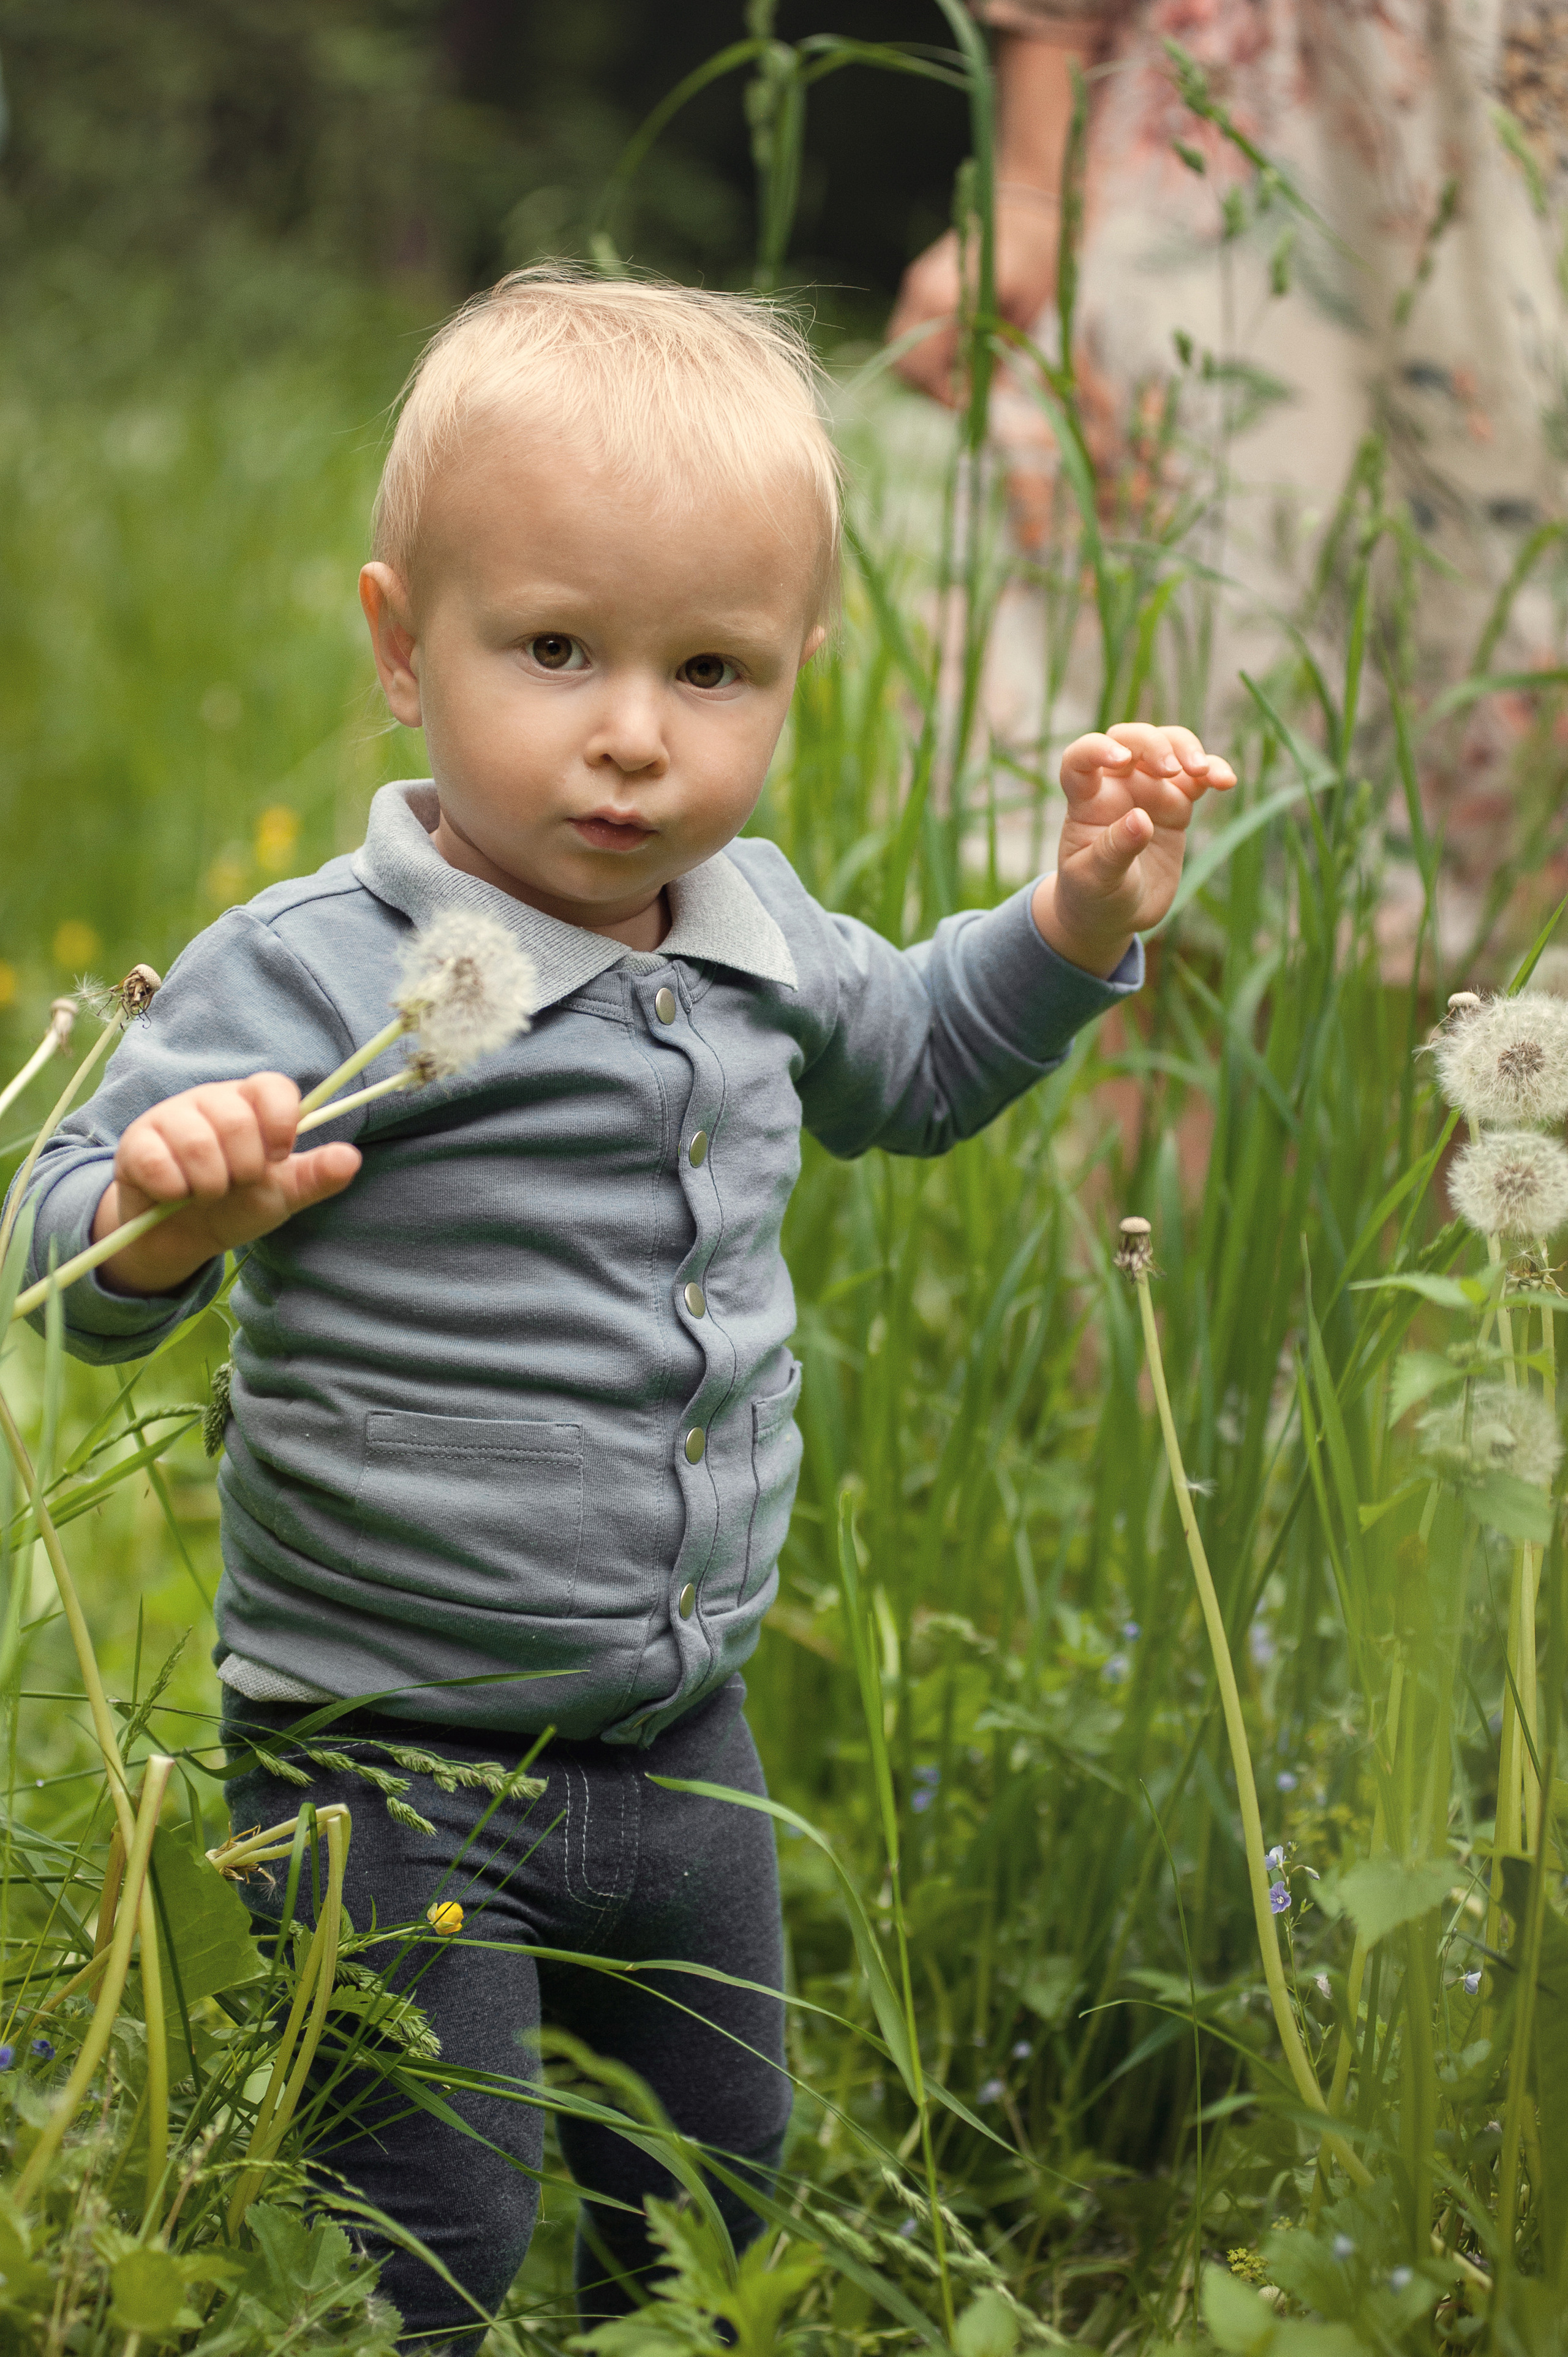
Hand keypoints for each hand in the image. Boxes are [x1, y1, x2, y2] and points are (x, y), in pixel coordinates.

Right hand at [91, 1075, 360, 1296]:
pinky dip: (174, 1189)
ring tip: (209, 1193)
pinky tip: (176, 1195)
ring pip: (196, 1140)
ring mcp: (170, 1117)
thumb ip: (316, 1176)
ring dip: (211, 1183)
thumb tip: (351, 1158)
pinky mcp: (136, 1143)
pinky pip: (158, 1162)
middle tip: (238, 1183)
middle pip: (235, 1118)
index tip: (279, 1157)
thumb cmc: (236, 1204)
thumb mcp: (282, 1194)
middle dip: (245, 1167)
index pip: (273, 1086)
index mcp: (250, 1104)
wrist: (180, 1237)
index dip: (281, 1123)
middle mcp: (210, 1100)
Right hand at [886, 191, 1061, 405]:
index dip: (944, 391)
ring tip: (967, 378)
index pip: (921, 363)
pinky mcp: (922, 290)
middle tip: (968, 396)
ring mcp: (917, 289)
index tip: (972, 403)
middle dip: (932, 387)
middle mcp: (920, 291)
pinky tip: (963, 357)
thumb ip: (994, 352)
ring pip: (904, 353)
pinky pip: (914, 338)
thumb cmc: (1036, 257)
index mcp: (942, 294)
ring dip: (931, 375)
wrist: (1031, 211)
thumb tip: (982, 393)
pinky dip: (933, 358)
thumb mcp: (1022, 310)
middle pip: (905, 362)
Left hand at [1031, 724, 1236, 976]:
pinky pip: (1197, 777)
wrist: (1115, 914)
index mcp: (1085, 802)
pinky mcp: (1176, 804)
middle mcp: (1115, 787)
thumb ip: (1115, 850)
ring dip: (1186, 748)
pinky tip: (1226, 781)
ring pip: (1167, 746)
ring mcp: (1147, 792)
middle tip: (1172, 769)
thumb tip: (1141, 819)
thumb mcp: (1096, 881)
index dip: (1096, 749)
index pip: (1080, 760)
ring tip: (1204, 771)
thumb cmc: (1093, 897)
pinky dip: (1213, 771)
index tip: (1120, 760)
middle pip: (1130, 740)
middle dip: (1153, 743)